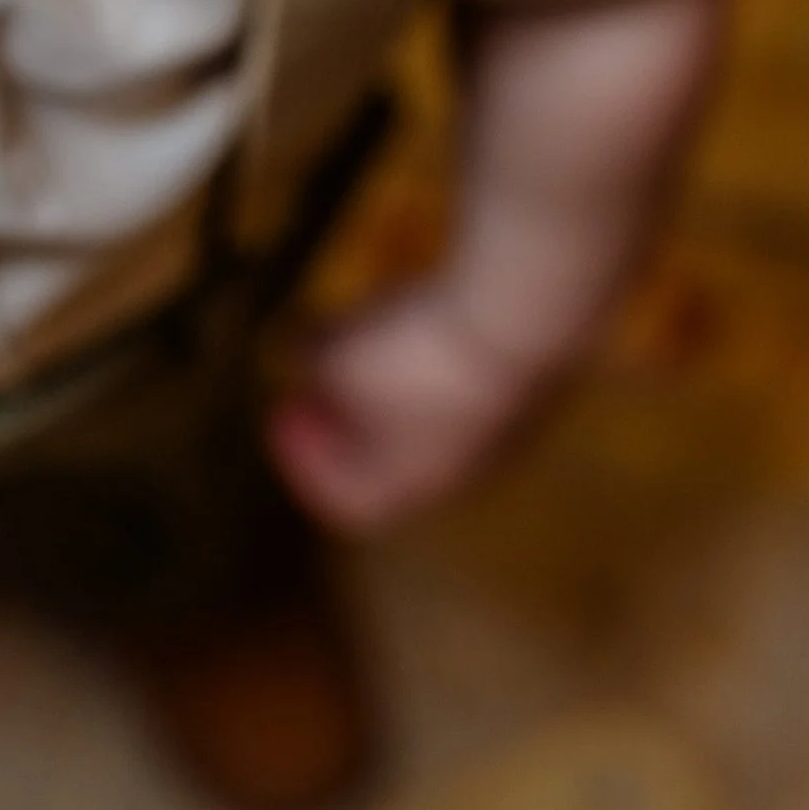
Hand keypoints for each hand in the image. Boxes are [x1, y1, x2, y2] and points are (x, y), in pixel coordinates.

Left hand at [268, 280, 548, 530]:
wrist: (527, 314)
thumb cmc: (418, 353)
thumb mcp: (340, 357)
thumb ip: (312, 360)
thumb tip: (299, 352)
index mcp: (410, 484)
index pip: (352, 501)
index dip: (306, 463)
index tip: (280, 416)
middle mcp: (464, 467)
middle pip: (395, 461)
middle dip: (348, 420)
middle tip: (316, 380)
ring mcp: (504, 426)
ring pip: (432, 416)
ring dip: (386, 381)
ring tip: (353, 332)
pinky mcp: (528, 377)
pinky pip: (464, 378)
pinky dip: (427, 353)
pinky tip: (406, 308)